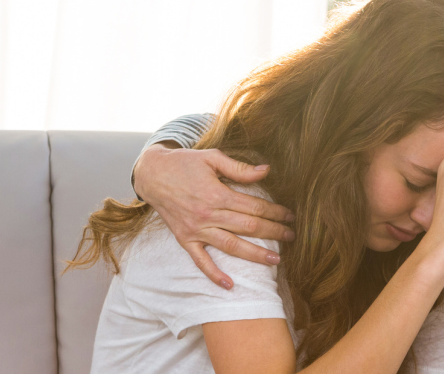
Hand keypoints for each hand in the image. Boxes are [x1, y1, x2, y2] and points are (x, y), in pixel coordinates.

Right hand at [133, 143, 295, 288]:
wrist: (152, 174)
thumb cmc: (184, 163)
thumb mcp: (211, 158)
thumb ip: (239, 168)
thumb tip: (267, 171)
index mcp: (217, 193)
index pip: (254, 206)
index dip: (275, 211)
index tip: (290, 215)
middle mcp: (208, 215)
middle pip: (248, 227)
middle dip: (273, 232)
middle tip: (291, 236)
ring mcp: (196, 230)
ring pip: (231, 246)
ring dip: (255, 255)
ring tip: (275, 261)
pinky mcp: (185, 240)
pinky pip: (201, 261)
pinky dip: (214, 274)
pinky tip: (230, 285)